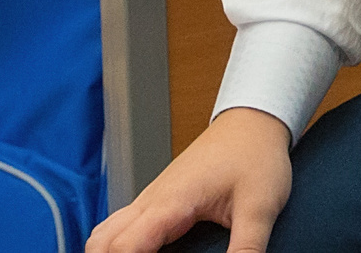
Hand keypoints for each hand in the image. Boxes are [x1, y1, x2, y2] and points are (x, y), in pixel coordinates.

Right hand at [87, 108, 291, 252]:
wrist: (254, 122)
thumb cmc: (255, 154)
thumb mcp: (259, 207)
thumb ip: (246, 248)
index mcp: (171, 202)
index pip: (124, 246)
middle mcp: (153, 199)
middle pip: (101, 242)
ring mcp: (152, 197)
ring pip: (107, 232)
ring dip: (109, 252)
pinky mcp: (159, 198)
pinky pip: (123, 224)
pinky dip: (120, 244)